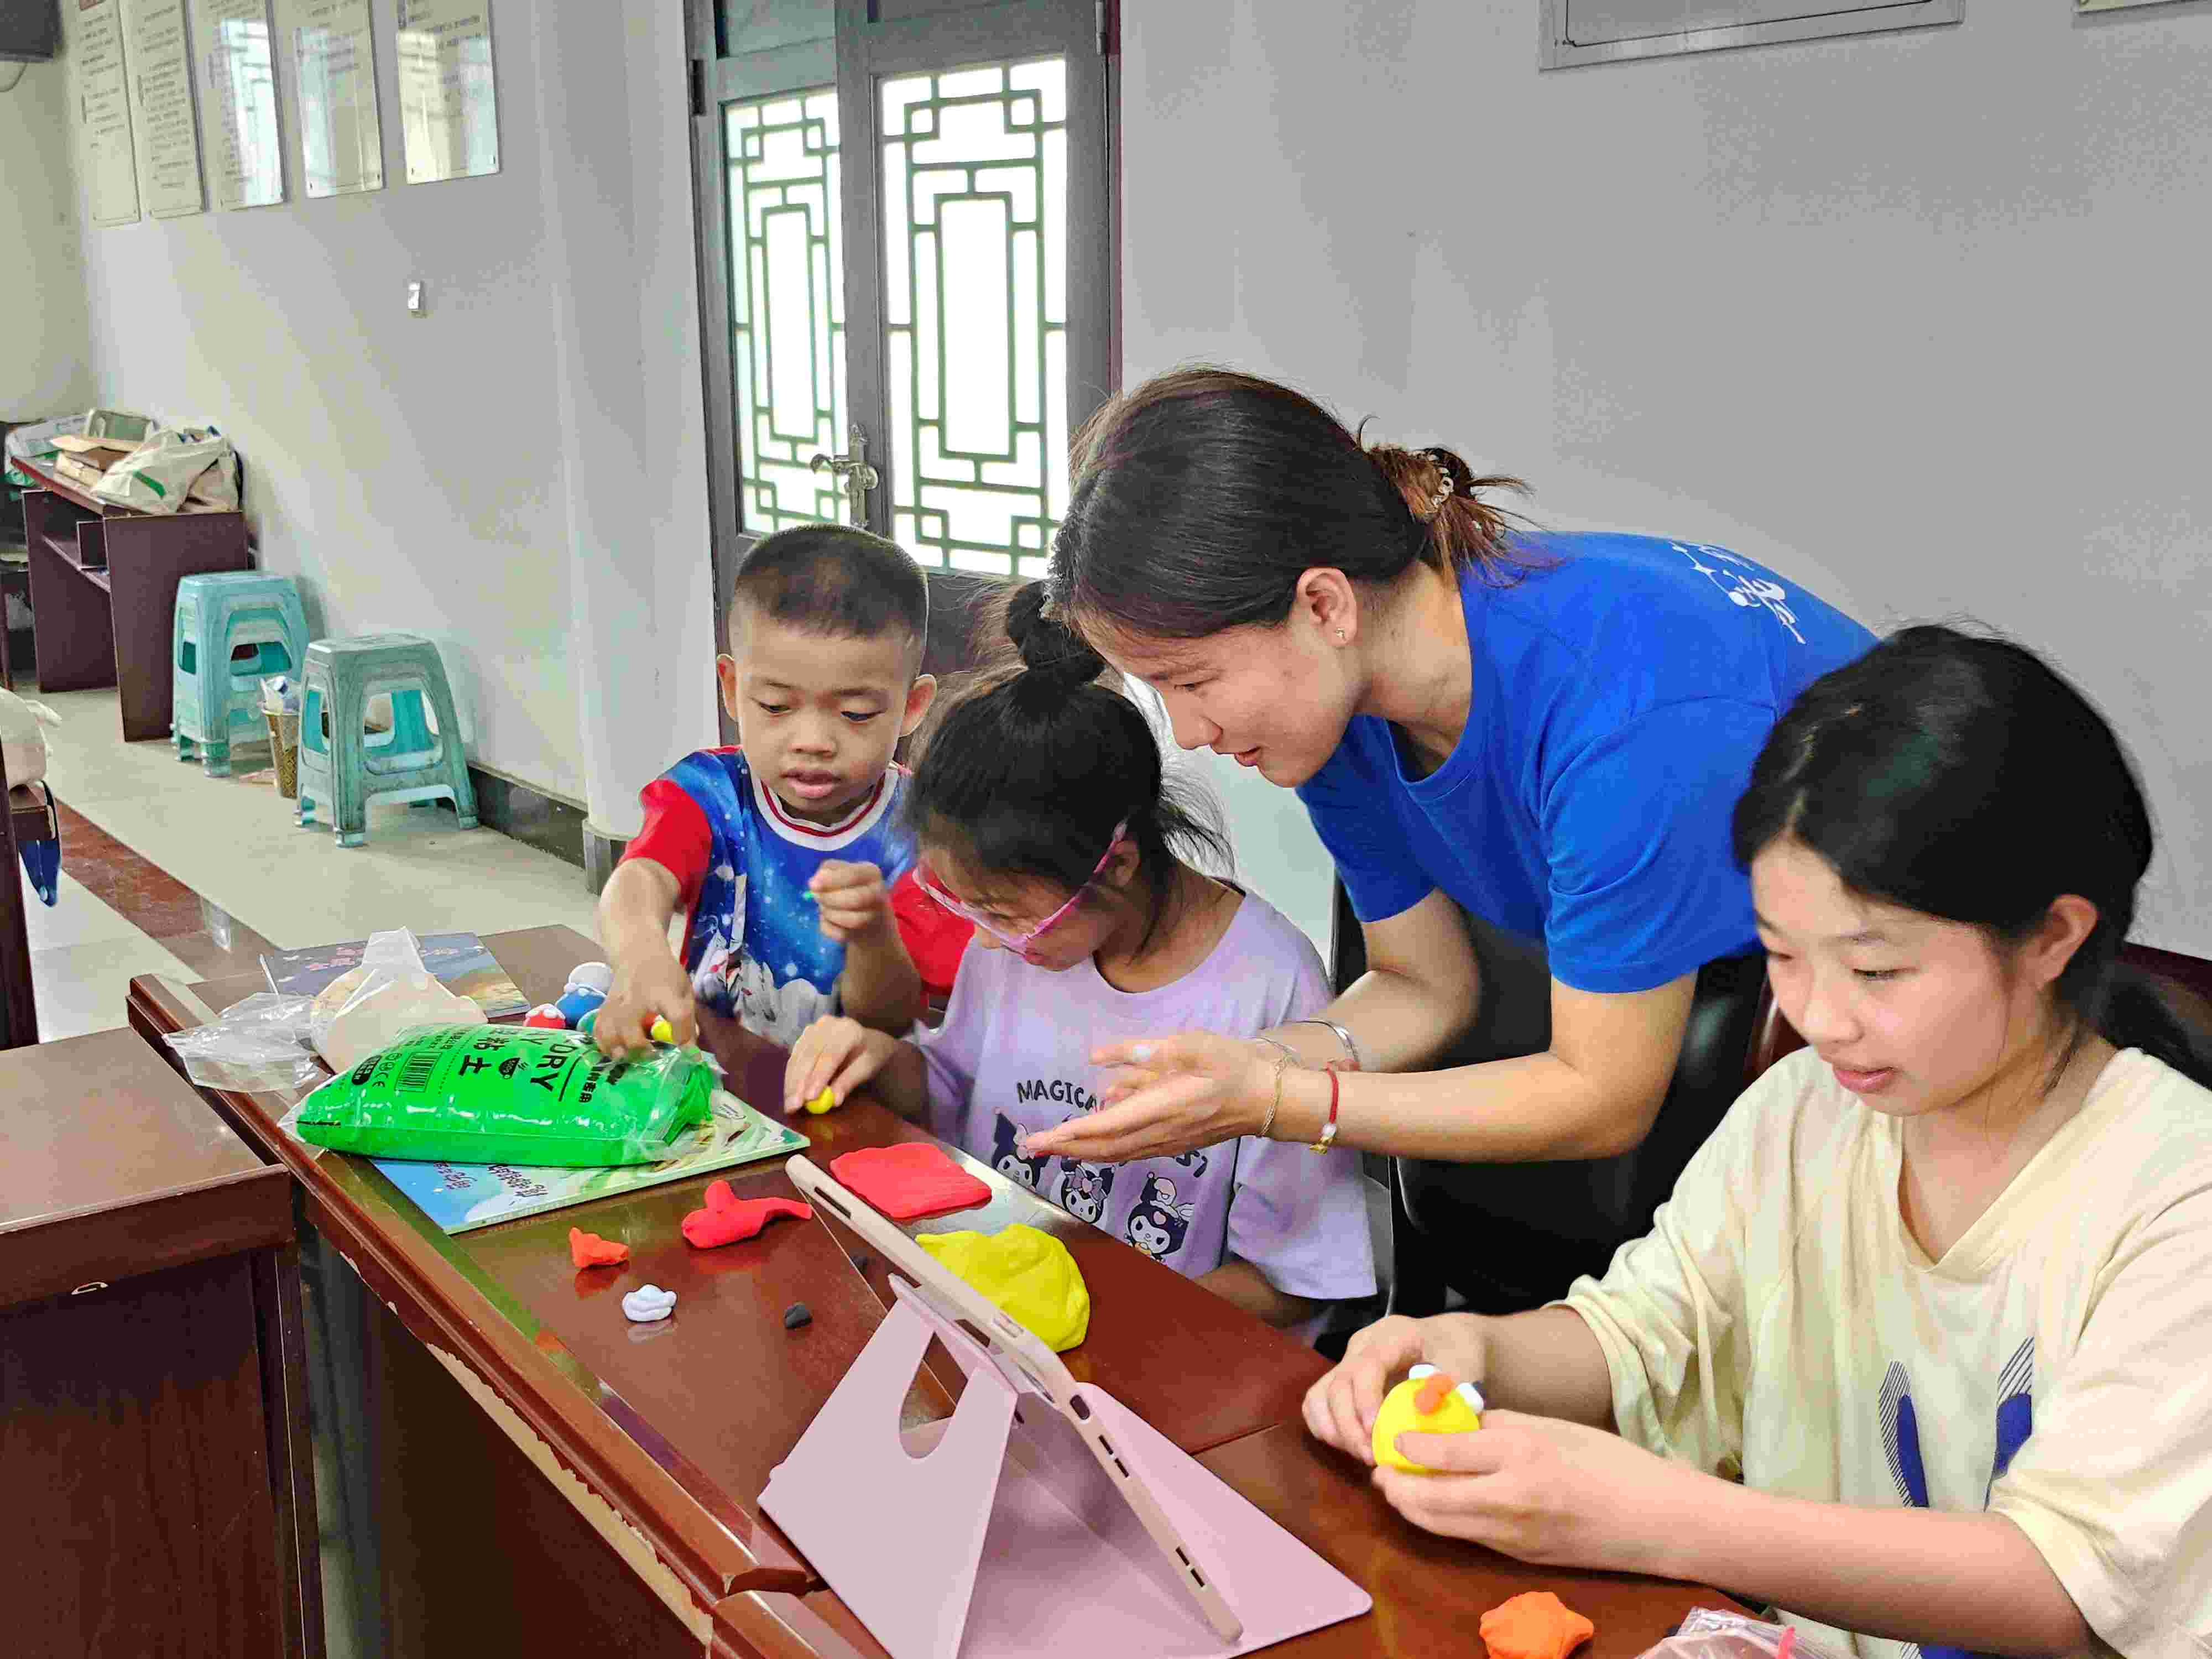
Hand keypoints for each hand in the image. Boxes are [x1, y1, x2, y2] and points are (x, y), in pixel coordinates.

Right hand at [594, 951, 695, 1057]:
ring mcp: (617, 1003)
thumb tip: (690, 1051)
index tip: (683, 1047)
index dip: (681, 1034)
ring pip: (609, 1032)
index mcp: (665, 992)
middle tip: (651, 1055)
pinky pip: (598, 1030)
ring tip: (631, 1056)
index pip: (677, 1014)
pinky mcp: (604, 1008)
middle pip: (630, 1028)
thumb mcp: (684, 990)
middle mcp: (637, 998)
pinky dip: (604, 1045)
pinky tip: (616, 1050)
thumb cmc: (665, 975)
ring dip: (619, 1049)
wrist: (637, 955)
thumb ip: (688, 1020)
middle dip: (639, 1047)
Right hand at [784, 1016, 897, 1114]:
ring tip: (790, 1106)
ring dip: (792, 1083)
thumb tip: (833, 1100)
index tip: (810, 1098)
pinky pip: (794, 1058)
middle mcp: (827, 1025)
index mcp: (848, 1030)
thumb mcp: (867, 1068)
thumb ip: (850, 1081)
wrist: (867, 1039)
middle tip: (794, 1106)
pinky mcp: (804, 1036)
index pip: (830, 1055)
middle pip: (810, 1055)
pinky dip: (791, 1078)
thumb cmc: (871, 1054)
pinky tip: (789, 1094)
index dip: (819, 1077)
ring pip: (798, 1057)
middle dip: (800, 1083)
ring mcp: (813, 1028)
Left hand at [809, 860, 894, 944]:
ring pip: (852, 920)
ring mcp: (874, 916)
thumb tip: (814, 883)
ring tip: (824, 907)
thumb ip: (827, 871)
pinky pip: (842, 935)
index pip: (853, 875)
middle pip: (856, 899)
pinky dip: (828, 927)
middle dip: (829, 899)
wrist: (865, 914)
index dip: (831, 880)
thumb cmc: (848, 886)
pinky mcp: (864, 934)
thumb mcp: (839, 871)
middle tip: (817, 897)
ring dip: (829, 913)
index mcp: (871, 873)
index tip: (812, 885)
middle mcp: (877, 893)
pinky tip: (829, 920)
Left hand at [1018, 1032, 1269, 1163]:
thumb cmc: (1232, 1065)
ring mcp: (1167, 1143)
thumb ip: (1144, 1052)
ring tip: (1051, 1147)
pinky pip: (1129, 1151)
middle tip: (1029, 1147)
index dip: (1069, 1134)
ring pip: (1115, 1154)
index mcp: (1163, 1107)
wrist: (1268, 1097)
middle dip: (1064, 1150)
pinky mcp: (1173, 1143)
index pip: (1105, 1127)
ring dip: (1080, 1153)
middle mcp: (1160, 1133)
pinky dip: (1104, 1150)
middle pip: (1103, 1149)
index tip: (1039, 1138)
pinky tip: (1091, 1140)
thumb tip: (1099, 1058)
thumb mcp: (1191, 1044)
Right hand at [1303, 1314, 1488, 1464]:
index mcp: (1392, 1336)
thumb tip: (1428, 1417)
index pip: (1366, 1365)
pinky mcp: (1341, 1378)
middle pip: (1337, 1384)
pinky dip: (1327, 1428)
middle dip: (1348, 1426)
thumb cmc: (1459, 1351)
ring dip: (1335, 1430)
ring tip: (1362, 1454)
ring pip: (1320, 1395)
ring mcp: (1348, 1361)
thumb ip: (1450, 1390)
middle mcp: (1362, 1345)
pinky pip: (1317, 1403)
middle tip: (1371, 1456)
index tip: (1375, 1432)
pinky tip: (1351, 1446)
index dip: (1365, 1399)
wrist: (1449, 1340)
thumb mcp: (1465, 1364)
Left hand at [1372, 1409, 1703, 1576]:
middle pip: (1427, 1497)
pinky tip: (1436, 1502)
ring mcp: (1513, 1535)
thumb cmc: (1609, 1461)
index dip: (1406, 1442)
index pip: (1442, 1450)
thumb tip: (1450, 1421)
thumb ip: (1497, 1424)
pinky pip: (1465, 1537)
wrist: (1654, 1519)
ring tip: (1397, 1485)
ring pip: (1439, 1524)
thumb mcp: (1552, 1425)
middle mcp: (1510, 1498)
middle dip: (1394, 1483)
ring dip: (1410, 1506)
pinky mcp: (1518, 1557)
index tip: (1389, 1434)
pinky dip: (1440, 1520)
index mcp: (1521, 1452)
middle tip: (1380, 1465)